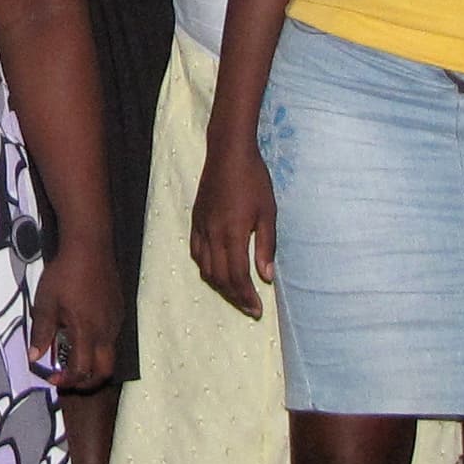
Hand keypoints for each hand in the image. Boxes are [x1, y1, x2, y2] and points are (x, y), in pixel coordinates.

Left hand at [30, 242, 119, 391]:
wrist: (90, 246)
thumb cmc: (65, 273)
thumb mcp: (46, 303)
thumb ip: (41, 332)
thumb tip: (34, 356)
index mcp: (87, 331)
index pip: (82, 370)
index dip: (67, 380)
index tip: (53, 378)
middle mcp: (106, 331)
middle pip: (105, 371)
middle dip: (87, 381)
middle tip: (69, 378)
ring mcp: (115, 321)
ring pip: (109, 354)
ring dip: (92, 363)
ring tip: (72, 355)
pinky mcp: (119, 311)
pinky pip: (112, 337)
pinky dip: (98, 346)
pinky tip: (82, 332)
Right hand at [189, 137, 274, 319]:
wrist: (228, 153)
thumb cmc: (254, 180)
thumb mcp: (268, 212)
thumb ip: (266, 246)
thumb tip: (266, 277)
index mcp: (233, 233)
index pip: (238, 276)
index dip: (247, 296)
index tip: (258, 310)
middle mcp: (213, 235)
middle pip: (221, 277)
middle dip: (235, 296)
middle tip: (250, 307)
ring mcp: (201, 228)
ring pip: (206, 268)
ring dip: (221, 285)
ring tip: (236, 293)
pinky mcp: (195, 221)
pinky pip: (197, 253)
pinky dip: (206, 268)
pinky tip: (217, 271)